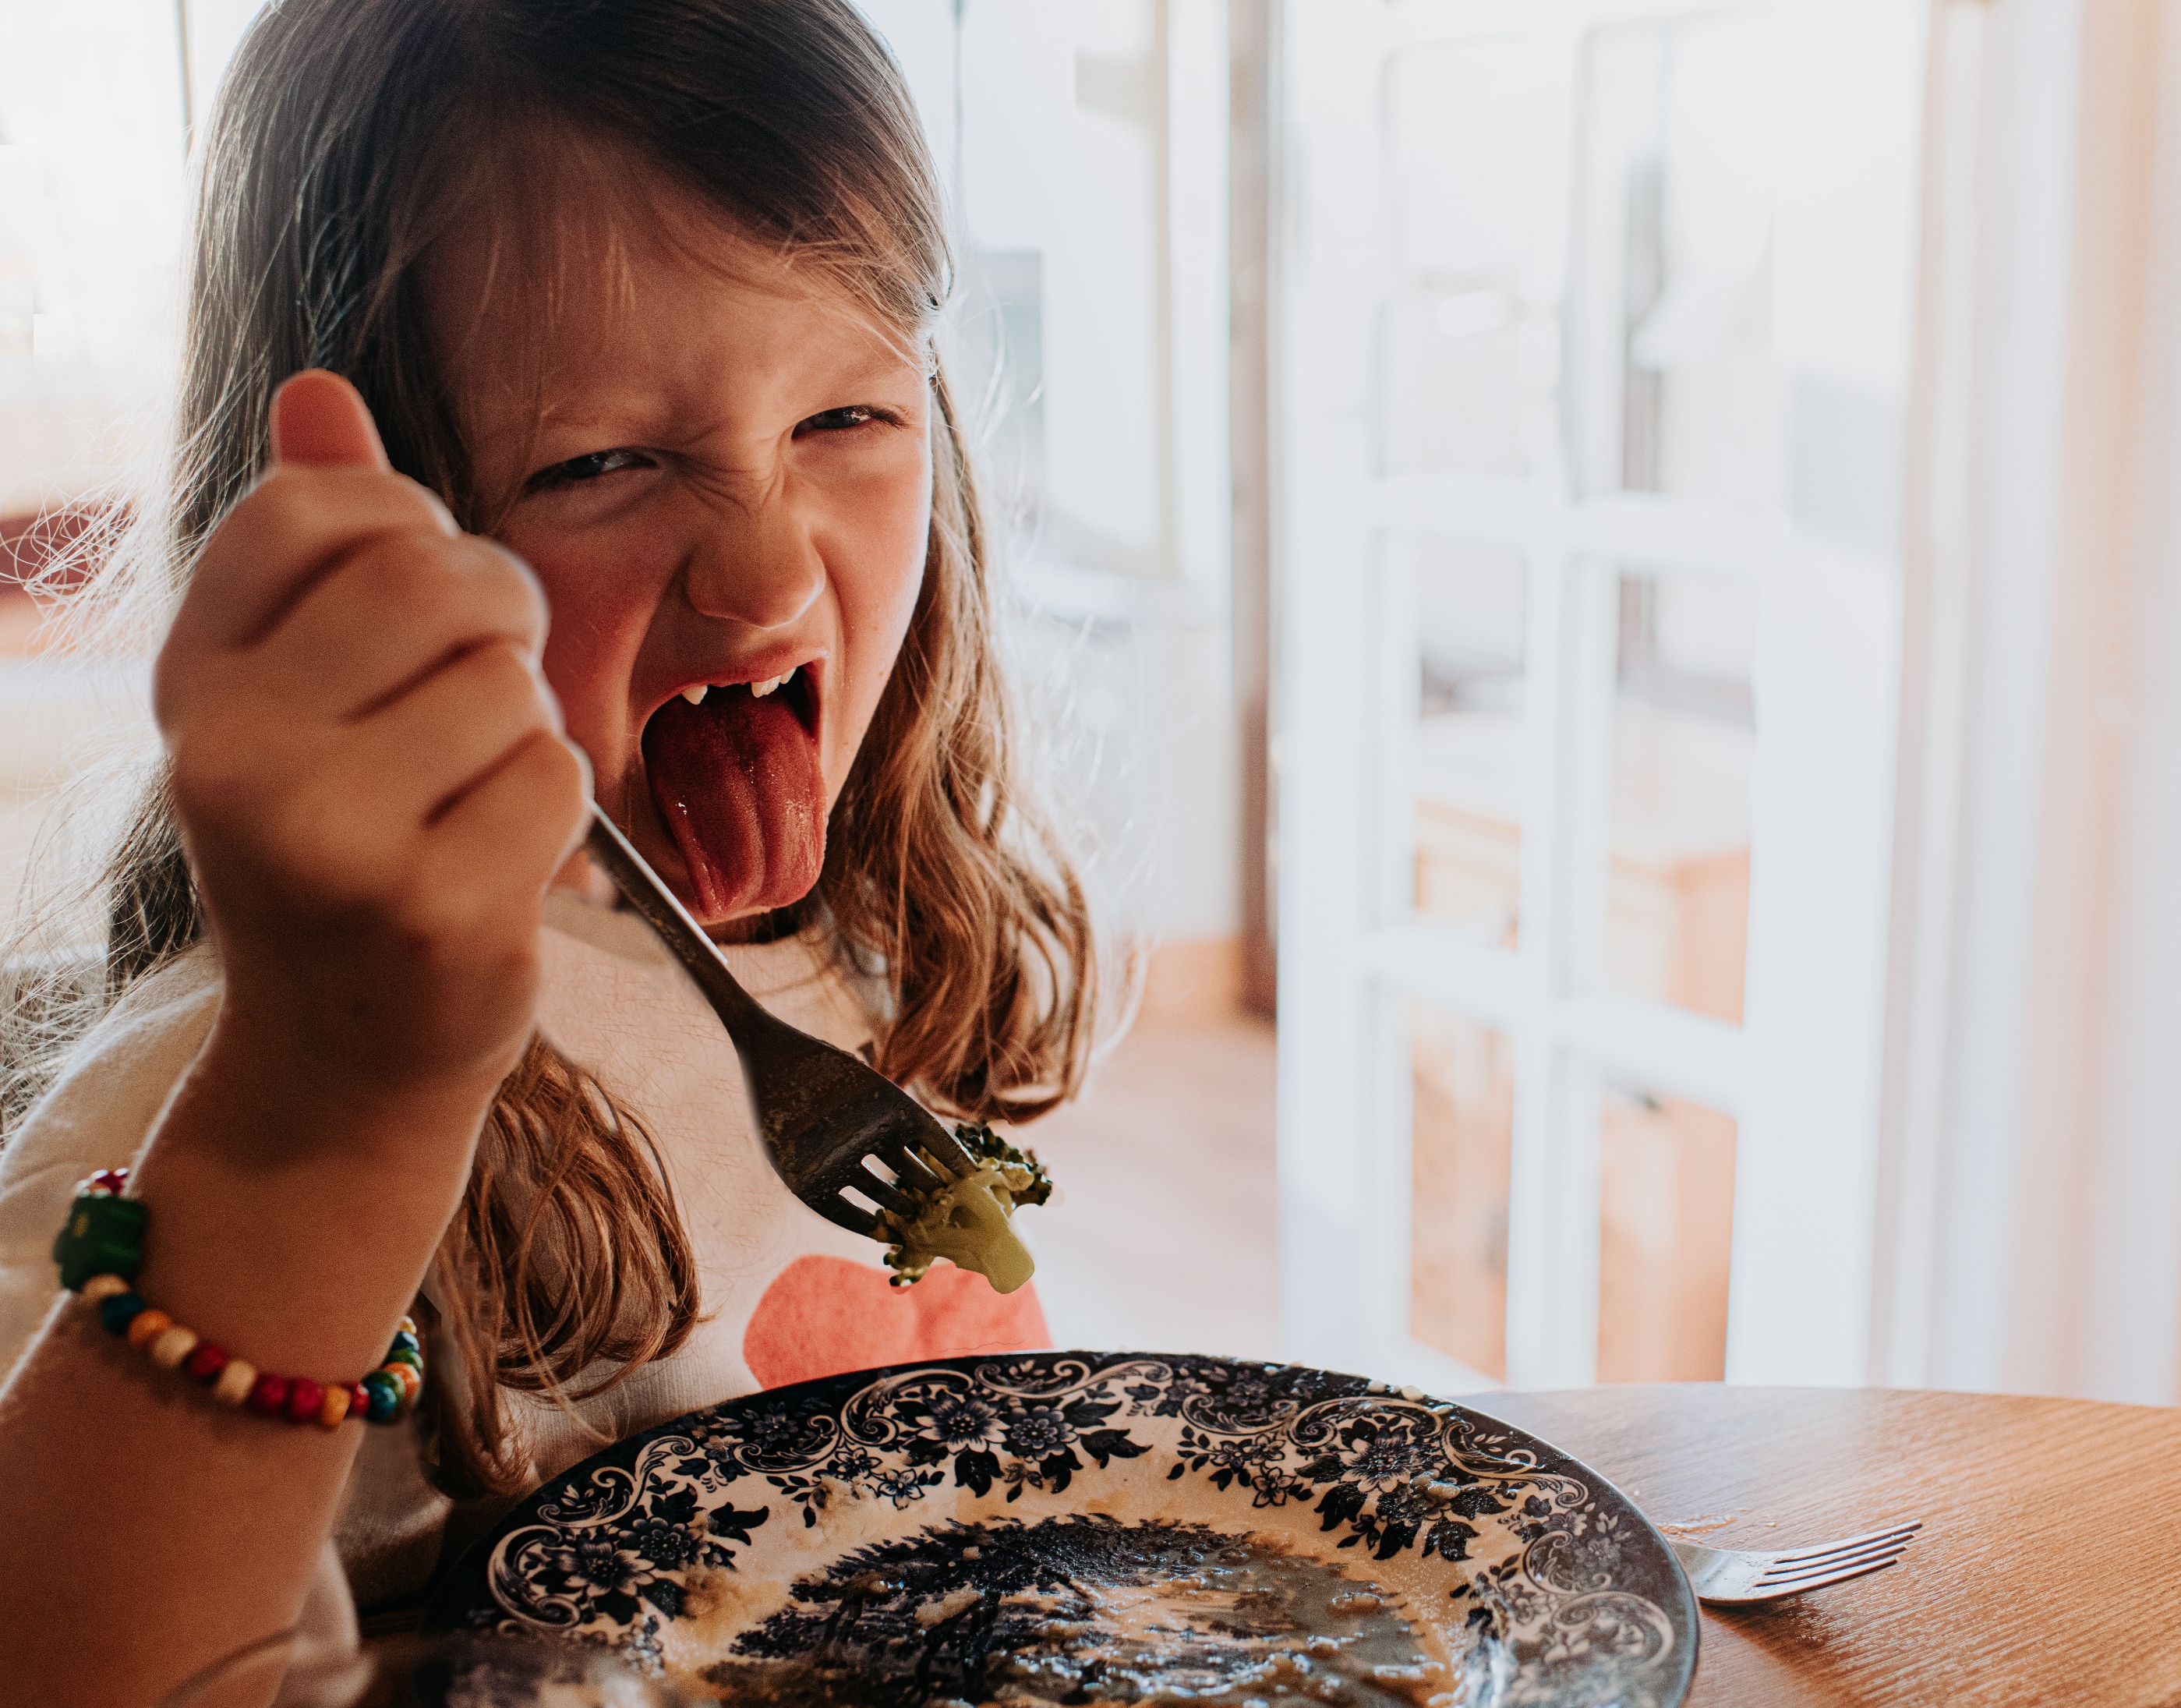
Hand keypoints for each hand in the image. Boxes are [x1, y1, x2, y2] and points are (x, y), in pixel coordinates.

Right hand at [154, 371, 587, 1125]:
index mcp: (196, 678)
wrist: (343, 1052)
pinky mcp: (432, 911)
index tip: (416, 600)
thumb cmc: (340, 844)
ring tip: (469, 798)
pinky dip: (558, 816)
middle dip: (501, 623)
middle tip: (479, 694)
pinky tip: (494, 866)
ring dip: (529, 731)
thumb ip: (320, 545)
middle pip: (442, 577)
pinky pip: (560, 779)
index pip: (315, 506)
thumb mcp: (297, 692)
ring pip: (515, 683)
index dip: (409, 527)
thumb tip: (321, 390)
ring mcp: (328, 839)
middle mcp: (234, 752)